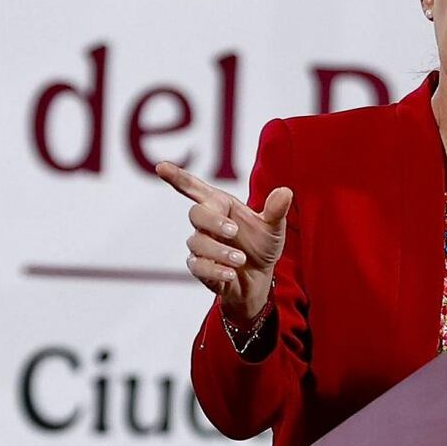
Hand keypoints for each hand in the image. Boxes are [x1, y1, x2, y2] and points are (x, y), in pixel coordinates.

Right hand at [155, 161, 292, 321]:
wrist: (259, 279)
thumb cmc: (262, 246)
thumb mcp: (273, 227)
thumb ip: (276, 210)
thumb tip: (285, 192)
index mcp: (221, 205)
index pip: (195, 188)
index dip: (178, 177)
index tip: (161, 167)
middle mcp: (208, 223)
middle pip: (195, 213)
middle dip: (212, 221)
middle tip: (233, 230)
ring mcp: (201, 245)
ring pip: (197, 242)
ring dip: (219, 251)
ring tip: (241, 259)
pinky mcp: (199, 267)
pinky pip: (198, 266)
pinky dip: (214, 270)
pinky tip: (231, 273)